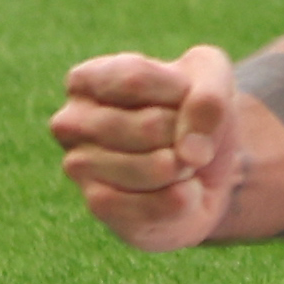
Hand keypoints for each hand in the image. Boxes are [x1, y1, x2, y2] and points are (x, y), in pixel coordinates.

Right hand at [50, 44, 243, 248]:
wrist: (202, 167)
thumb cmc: (194, 110)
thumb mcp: (212, 77)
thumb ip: (209, 97)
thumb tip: (190, 153)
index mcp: (87, 79)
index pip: (136, 80)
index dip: (180, 91)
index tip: (186, 94)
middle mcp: (71, 122)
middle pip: (148, 126)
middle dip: (186, 134)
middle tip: (184, 137)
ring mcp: (79, 166)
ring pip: (155, 167)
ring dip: (186, 166)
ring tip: (180, 162)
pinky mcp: (100, 206)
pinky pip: (155, 204)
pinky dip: (183, 197)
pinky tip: (178, 190)